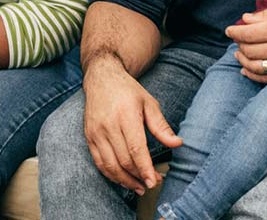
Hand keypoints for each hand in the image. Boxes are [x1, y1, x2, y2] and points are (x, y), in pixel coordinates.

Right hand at [81, 59, 179, 194]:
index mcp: (126, 115)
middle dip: (139, 176)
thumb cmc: (128, 92)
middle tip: (152, 183)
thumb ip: (161, 126)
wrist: (101, 79)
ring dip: (125, 181)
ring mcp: (96, 132)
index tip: (154, 181)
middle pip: (123, 160)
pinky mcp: (89, 137)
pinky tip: (123, 180)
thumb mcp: (149, 103)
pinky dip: (111, 175)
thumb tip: (177, 144)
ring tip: (139, 187)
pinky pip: (99, 162)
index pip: (136, 148)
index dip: (145, 168)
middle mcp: (108, 125)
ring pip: (110, 165)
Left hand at [226, 3, 266, 82]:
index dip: (234, 32)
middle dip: (238, 45)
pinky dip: (253, 75)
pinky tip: (246, 70)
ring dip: (242, 60)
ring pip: (255, 66)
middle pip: (248, 50)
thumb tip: (246, 18)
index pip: (247, 33)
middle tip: (236, 39)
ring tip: (239, 53)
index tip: (229, 30)